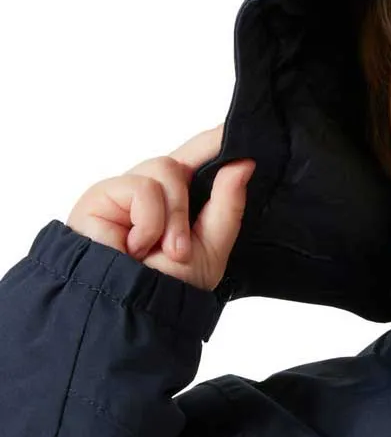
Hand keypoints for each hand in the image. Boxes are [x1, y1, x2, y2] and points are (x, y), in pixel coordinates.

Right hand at [66, 124, 254, 291]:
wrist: (133, 311)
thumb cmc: (169, 286)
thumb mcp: (212, 245)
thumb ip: (228, 203)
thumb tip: (244, 162)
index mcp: (177, 201)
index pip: (196, 159)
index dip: (214, 140)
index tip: (236, 126)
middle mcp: (150, 192)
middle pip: (180, 162)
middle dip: (187, 205)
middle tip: (180, 248)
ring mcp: (124, 191)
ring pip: (164, 169)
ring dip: (172, 217)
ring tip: (162, 250)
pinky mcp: (101, 195)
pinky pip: (140, 186)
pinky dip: (149, 221)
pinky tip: (135, 245)